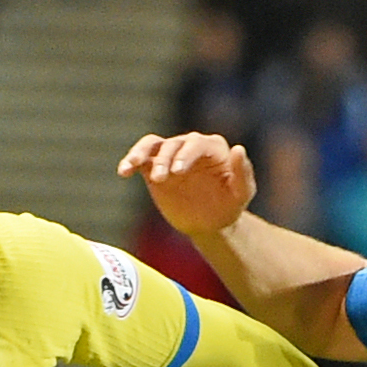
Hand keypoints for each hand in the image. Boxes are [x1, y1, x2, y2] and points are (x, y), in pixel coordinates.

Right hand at [117, 131, 255, 236]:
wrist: (210, 222)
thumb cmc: (229, 205)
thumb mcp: (242, 194)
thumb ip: (243, 173)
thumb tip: (238, 149)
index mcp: (213, 148)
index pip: (197, 144)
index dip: (186, 154)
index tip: (177, 171)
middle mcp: (190, 146)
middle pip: (173, 144)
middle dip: (164, 159)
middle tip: (160, 179)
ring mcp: (171, 156)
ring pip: (152, 145)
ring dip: (140, 153)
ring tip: (130, 166)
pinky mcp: (155, 167)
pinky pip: (141, 158)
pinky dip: (131, 161)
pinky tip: (123, 171)